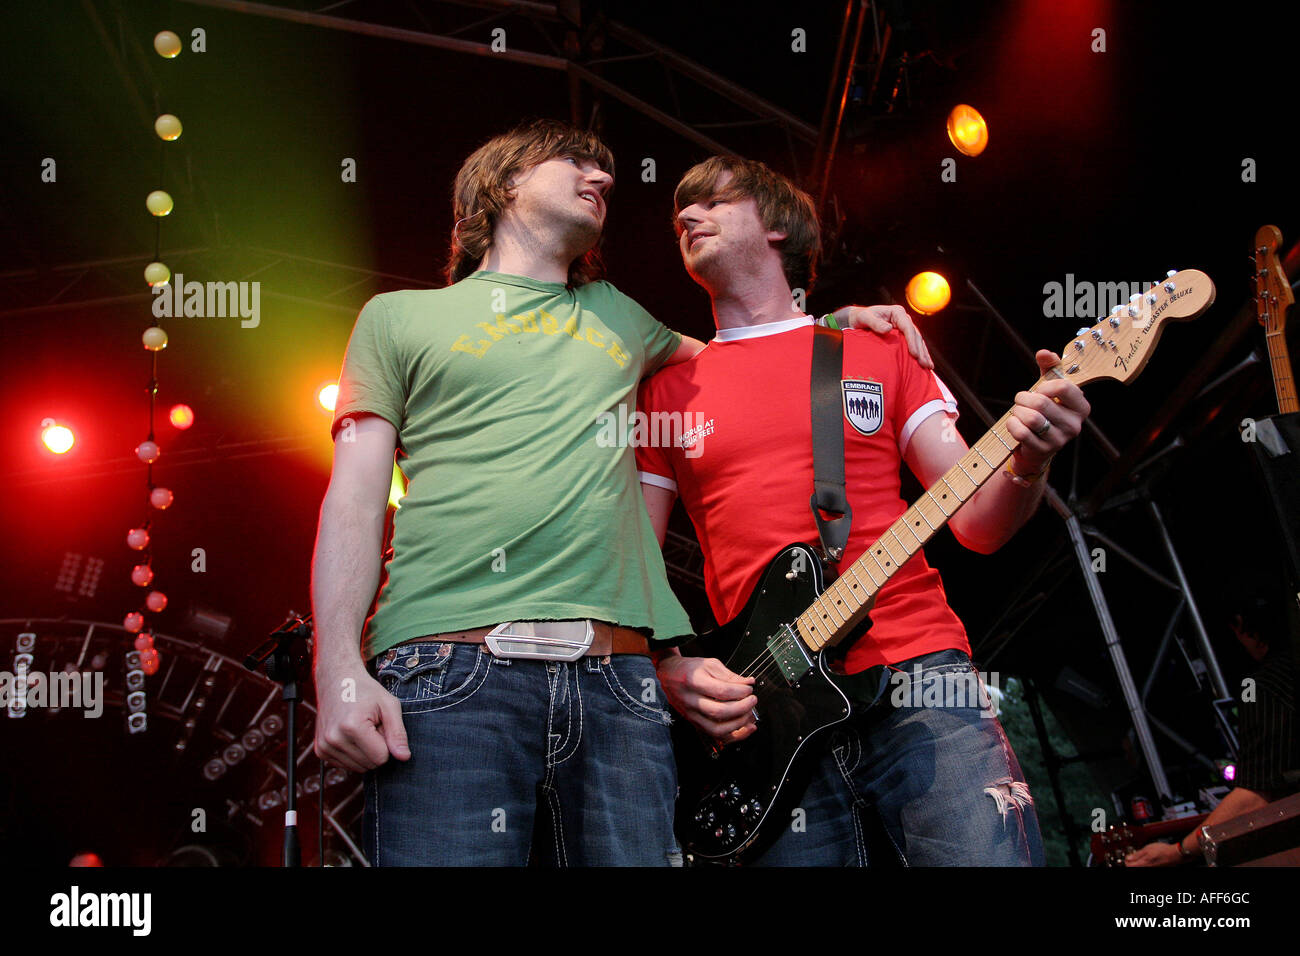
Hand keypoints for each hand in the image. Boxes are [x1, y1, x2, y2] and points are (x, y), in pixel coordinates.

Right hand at [313, 661, 410, 772]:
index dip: (387, 743)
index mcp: (352, 727)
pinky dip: (353, 753)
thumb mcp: (389, 705)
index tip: (380, 725)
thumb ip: (398, 733)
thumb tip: (404, 757)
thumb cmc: (366, 691)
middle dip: (376, 748)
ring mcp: (324, 746)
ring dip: (365, 751)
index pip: (381, 758)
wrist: (338, 680)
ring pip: (358, 768)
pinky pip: (346, 765)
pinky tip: (351, 735)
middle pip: (370, 764)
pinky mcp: (320, 750)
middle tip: (371, 725)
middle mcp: (334, 739)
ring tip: (362, 729)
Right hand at [656, 654, 757, 744]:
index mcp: (694, 682)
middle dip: (742, 708)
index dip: (740, 691)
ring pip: (717, 729)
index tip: (749, 689)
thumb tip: (748, 684)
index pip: (721, 691)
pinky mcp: (695, 724)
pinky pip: (716, 736)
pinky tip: (746, 729)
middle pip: (719, 712)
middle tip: (752, 700)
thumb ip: (729, 675)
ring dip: (738, 724)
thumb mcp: (709, 664)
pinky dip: (734, 736)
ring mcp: (692, 715)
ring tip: (748, 713)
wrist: (669, 676)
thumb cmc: (689, 669)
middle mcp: (691, 701)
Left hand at [835, 304, 932, 369]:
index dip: (912, 341)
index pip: (908, 327)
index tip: (914, 354)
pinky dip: (919, 354)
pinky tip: (923, 363)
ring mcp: (904, 327)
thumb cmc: (861, 317)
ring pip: (917, 341)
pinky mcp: (903, 336)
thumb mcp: (865, 318)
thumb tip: (889, 328)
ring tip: (928, 367)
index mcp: (897, 312)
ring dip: (923, 354)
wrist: (858, 320)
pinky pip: (913, 345)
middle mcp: (903, 319)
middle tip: (925, 364)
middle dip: (921, 350)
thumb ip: (875, 323)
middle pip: (915, 335)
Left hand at [1005, 350, 1091, 473]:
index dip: (1044, 385)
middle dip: (1023, 398)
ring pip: (1031, 418)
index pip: (1062, 387)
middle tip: (1021, 400)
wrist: (1037, 443)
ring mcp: (1059, 440)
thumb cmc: (1046, 410)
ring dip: (1018, 411)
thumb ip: (1050, 367)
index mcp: (1081, 407)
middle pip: (1041, 402)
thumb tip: (1044, 353)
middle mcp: (1074, 425)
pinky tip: (1015, 423)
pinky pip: (1021, 432)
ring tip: (1019, 411)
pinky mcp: (1043, 450)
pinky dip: (1012, 424)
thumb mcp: (1050, 386)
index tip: (1039, 390)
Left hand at [1123, 841, 1183, 866]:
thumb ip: (1137, 854)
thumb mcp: (1147, 849)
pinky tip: (1144, 858)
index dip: (1126, 861)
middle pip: (1134, 867)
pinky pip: (1146, 866)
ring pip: (1140, 866)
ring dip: (1136, 862)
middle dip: (1130, 862)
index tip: (1126, 856)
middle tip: (1130, 857)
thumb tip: (1128, 858)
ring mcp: (1151, 868)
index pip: (1129, 866)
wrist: (1175, 854)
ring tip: (1137, 856)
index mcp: (1143, 863)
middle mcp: (1147, 867)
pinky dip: (1143, 862)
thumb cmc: (1163, 851)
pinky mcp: (1155, 867)